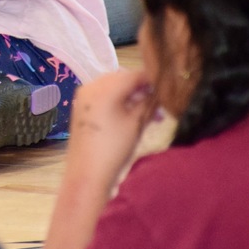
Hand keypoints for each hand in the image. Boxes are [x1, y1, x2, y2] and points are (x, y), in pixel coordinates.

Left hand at [66, 69, 157, 185]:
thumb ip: (148, 103)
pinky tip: (133, 115)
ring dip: (131, 97)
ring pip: (113, 88)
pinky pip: (103, 97)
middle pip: (122, 79)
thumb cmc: (114, 148)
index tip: (167, 88)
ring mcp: (83, 97)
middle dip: (141, 90)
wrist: (87, 174)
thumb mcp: (136, 124)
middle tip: (160, 105)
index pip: (133, 74)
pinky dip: (118, 102)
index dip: (151, 80)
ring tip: (151, 115)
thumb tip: (157, 92)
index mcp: (104, 87)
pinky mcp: (81, 108)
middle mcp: (90, 86)